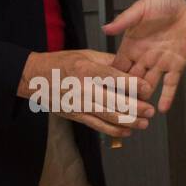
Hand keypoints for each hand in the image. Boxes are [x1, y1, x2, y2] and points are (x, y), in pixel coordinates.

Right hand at [16, 48, 155, 137]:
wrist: (35, 78)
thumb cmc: (60, 64)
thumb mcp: (85, 55)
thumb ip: (109, 61)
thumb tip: (131, 68)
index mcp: (87, 69)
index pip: (115, 78)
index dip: (134, 84)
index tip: (147, 88)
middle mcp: (84, 88)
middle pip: (116, 101)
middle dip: (137, 108)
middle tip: (151, 110)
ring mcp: (80, 104)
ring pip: (110, 117)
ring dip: (130, 122)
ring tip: (144, 123)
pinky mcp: (77, 115)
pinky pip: (99, 126)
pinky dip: (115, 130)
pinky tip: (127, 130)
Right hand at [104, 0, 185, 112]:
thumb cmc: (164, 2)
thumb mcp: (141, 9)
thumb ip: (124, 20)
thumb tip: (105, 28)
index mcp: (131, 44)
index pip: (118, 65)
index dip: (111, 77)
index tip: (103, 90)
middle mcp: (144, 56)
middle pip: (131, 79)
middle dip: (126, 93)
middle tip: (118, 108)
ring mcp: (160, 62)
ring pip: (149, 85)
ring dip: (144, 98)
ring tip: (138, 113)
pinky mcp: (177, 65)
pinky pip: (171, 84)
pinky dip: (167, 97)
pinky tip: (162, 109)